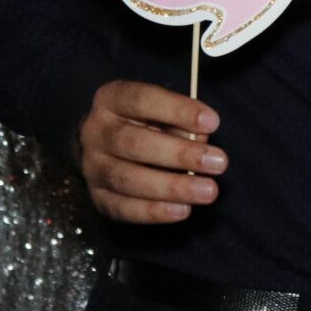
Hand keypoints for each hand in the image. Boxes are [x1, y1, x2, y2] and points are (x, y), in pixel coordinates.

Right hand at [75, 81, 223, 224]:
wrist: (111, 149)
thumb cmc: (149, 124)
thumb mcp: (164, 112)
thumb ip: (179, 123)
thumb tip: (198, 142)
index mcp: (111, 99)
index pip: (142, 100)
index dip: (178, 110)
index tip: (213, 123)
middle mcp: (95, 132)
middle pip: (134, 143)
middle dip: (180, 154)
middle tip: (219, 162)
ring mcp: (92, 167)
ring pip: (128, 179)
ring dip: (172, 187)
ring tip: (207, 190)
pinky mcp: (98, 197)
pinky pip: (123, 208)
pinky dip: (154, 211)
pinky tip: (182, 210)